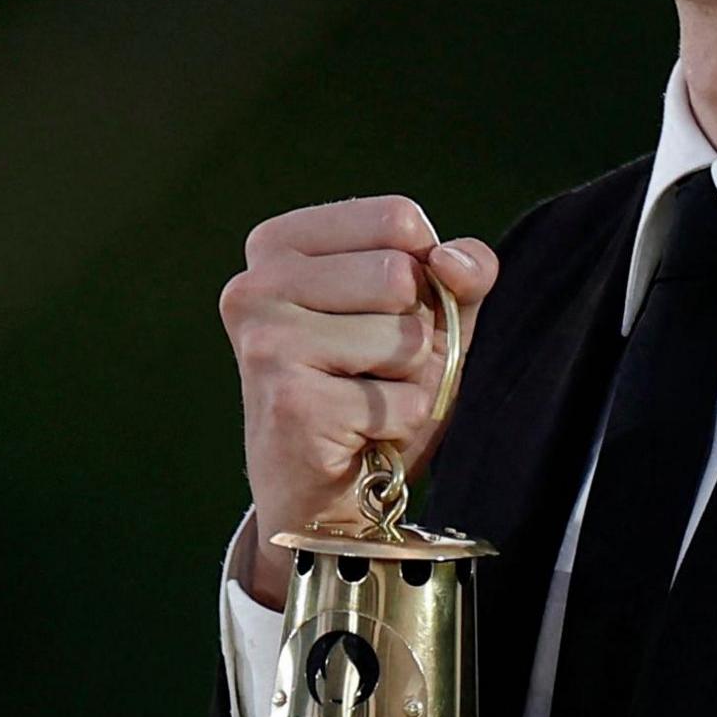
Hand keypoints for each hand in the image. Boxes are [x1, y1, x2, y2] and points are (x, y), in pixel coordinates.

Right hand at [222, 196, 499, 603]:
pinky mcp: (291, 403)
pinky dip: (400, 424)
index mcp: (278, 244)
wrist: (324, 499)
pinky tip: (358, 435)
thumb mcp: (428, 316)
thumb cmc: (373, 393)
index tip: (383, 315)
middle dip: (413, 333)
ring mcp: (266, 343)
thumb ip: (460, 271)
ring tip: (363, 399)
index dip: (423, 273)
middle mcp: (255, 285)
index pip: (397, 218)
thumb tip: (451, 260)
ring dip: (407, 380)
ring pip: (403, 337)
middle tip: (371, 369)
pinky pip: (402, 399)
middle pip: (402, 275)